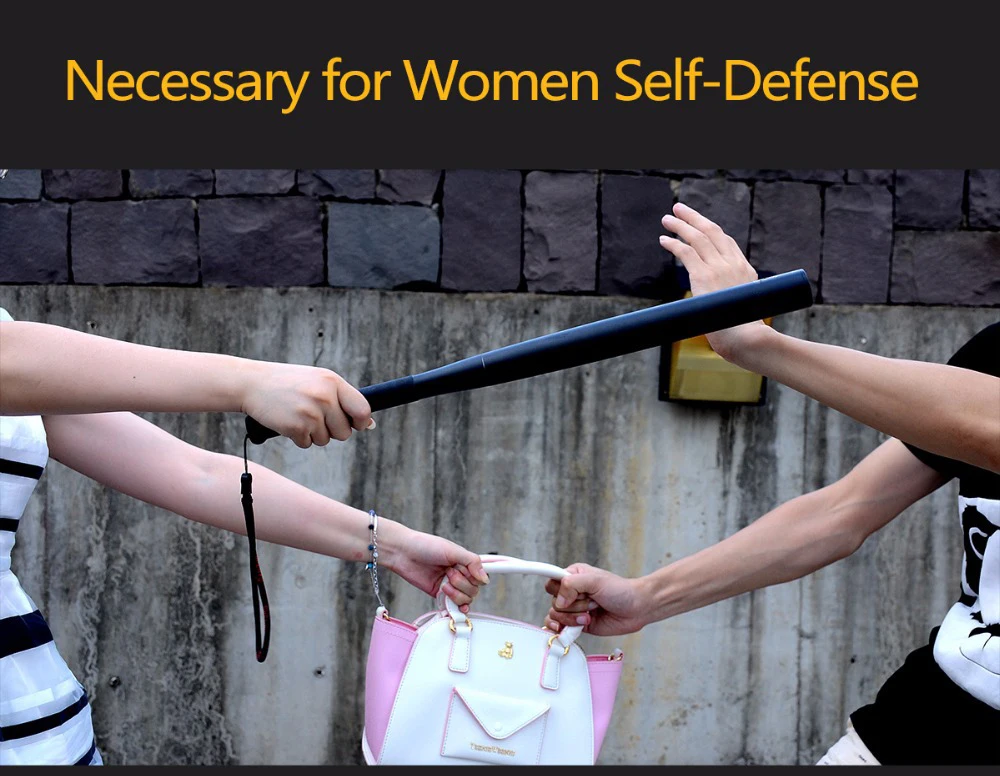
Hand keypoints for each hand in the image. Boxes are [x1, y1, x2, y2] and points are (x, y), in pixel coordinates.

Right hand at [241, 362, 373, 448]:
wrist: (252, 383)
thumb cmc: (289, 383)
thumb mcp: (318, 381)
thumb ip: (342, 398)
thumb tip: (368, 424)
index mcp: (333, 382)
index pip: (362, 409)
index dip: (361, 422)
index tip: (356, 425)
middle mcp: (325, 397)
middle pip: (344, 432)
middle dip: (332, 430)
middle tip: (314, 416)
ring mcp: (311, 413)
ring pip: (325, 440)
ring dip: (313, 433)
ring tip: (299, 414)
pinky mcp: (296, 427)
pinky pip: (307, 444)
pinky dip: (299, 437)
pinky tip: (289, 420)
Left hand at [381, 525, 489, 612]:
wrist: (403, 553)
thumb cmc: (426, 546)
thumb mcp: (453, 550)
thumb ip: (472, 562)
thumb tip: (485, 579)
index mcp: (464, 562)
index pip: (480, 576)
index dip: (478, 578)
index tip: (473, 576)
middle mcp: (459, 574)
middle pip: (474, 590)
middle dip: (463, 583)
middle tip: (450, 573)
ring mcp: (449, 585)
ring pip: (465, 599)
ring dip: (457, 593)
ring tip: (444, 583)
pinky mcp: (439, 594)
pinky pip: (453, 606)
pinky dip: (456, 608)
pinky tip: (454, 606)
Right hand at [543, 563, 647, 636]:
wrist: (637, 609)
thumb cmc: (620, 590)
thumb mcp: (595, 580)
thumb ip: (572, 585)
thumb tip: (559, 601)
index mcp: (573, 576)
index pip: (552, 582)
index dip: (558, 590)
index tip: (569, 595)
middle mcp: (571, 593)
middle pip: (554, 602)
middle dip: (572, 606)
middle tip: (591, 602)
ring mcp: (574, 609)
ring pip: (556, 616)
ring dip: (574, 618)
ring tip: (590, 615)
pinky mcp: (578, 624)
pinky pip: (560, 628)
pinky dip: (565, 630)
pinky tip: (576, 627)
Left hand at [659, 201, 769, 361]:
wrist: (746, 337)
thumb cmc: (744, 333)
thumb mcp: (744, 310)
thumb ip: (732, 301)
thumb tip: (722, 309)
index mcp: (745, 271)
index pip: (727, 243)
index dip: (711, 231)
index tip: (699, 224)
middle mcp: (733, 265)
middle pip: (712, 232)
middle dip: (694, 218)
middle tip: (679, 209)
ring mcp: (719, 268)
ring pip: (698, 238)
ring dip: (680, 226)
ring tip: (667, 219)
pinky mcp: (704, 276)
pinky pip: (686, 252)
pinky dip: (674, 244)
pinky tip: (664, 240)